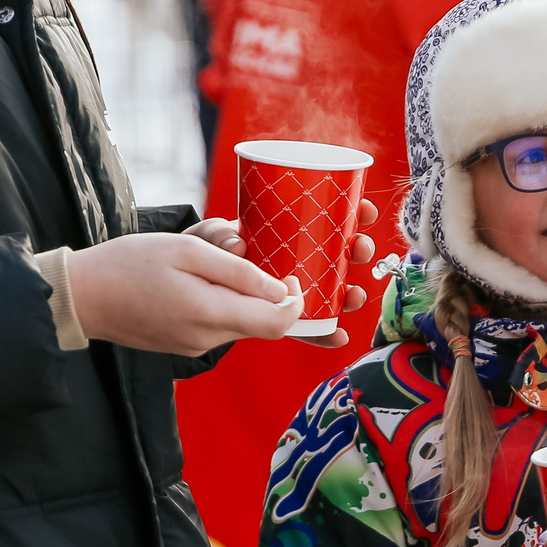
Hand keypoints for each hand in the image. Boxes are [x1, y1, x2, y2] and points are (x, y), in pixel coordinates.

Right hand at [64, 232, 303, 355]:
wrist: (80, 296)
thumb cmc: (129, 264)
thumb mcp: (186, 250)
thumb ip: (236, 270)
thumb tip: (280, 290)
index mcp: (210, 314)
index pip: (279, 323)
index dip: (295, 301)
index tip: (289, 272)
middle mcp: (207, 339)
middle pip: (263, 323)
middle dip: (266, 290)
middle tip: (243, 254)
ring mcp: (194, 346)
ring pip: (240, 322)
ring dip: (240, 293)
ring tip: (210, 259)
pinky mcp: (183, 344)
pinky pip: (218, 324)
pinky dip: (220, 301)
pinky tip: (195, 276)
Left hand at [186, 201, 380, 349]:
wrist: (183, 288)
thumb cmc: (201, 256)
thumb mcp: (205, 238)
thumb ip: (216, 236)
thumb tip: (238, 245)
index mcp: (284, 231)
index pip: (324, 217)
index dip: (349, 211)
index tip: (363, 208)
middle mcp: (295, 258)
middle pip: (337, 253)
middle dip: (357, 250)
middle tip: (360, 248)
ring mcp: (291, 288)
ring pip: (331, 289)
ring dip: (350, 292)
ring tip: (354, 296)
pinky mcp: (281, 315)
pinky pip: (308, 325)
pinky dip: (324, 333)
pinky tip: (338, 337)